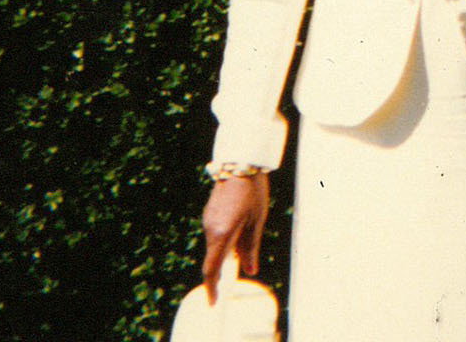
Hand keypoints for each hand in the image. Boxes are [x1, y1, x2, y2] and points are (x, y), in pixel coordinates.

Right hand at [201, 171, 269, 302]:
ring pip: (214, 245)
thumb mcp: (257, 221)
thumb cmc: (253, 193)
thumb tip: (250, 270)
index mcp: (222, 233)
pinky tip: (239, 226)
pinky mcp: (209, 215)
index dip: (212, 287)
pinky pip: (215, 234)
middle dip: (223, 269)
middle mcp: (210, 229)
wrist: (240, 164)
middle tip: (236, 275)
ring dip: (226, 251)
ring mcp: (207, 221)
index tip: (213, 301)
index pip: (211, 268)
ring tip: (246, 235)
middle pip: (213, 258)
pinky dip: (224, 240)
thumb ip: (252, 247)